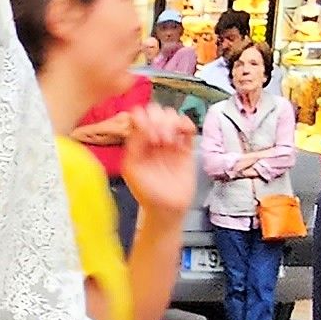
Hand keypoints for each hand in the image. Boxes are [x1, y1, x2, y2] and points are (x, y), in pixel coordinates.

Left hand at [122, 101, 195, 220]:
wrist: (167, 207)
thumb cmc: (146, 192)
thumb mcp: (132, 168)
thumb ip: (134, 145)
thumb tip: (143, 125)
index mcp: (137, 143)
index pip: (139, 116)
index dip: (144, 117)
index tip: (147, 130)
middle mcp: (153, 139)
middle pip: (157, 112)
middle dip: (158, 120)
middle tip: (158, 139)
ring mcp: (170, 142)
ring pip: (172, 116)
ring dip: (171, 123)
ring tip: (169, 142)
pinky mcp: (186, 147)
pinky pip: (188, 127)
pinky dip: (186, 124)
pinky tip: (184, 133)